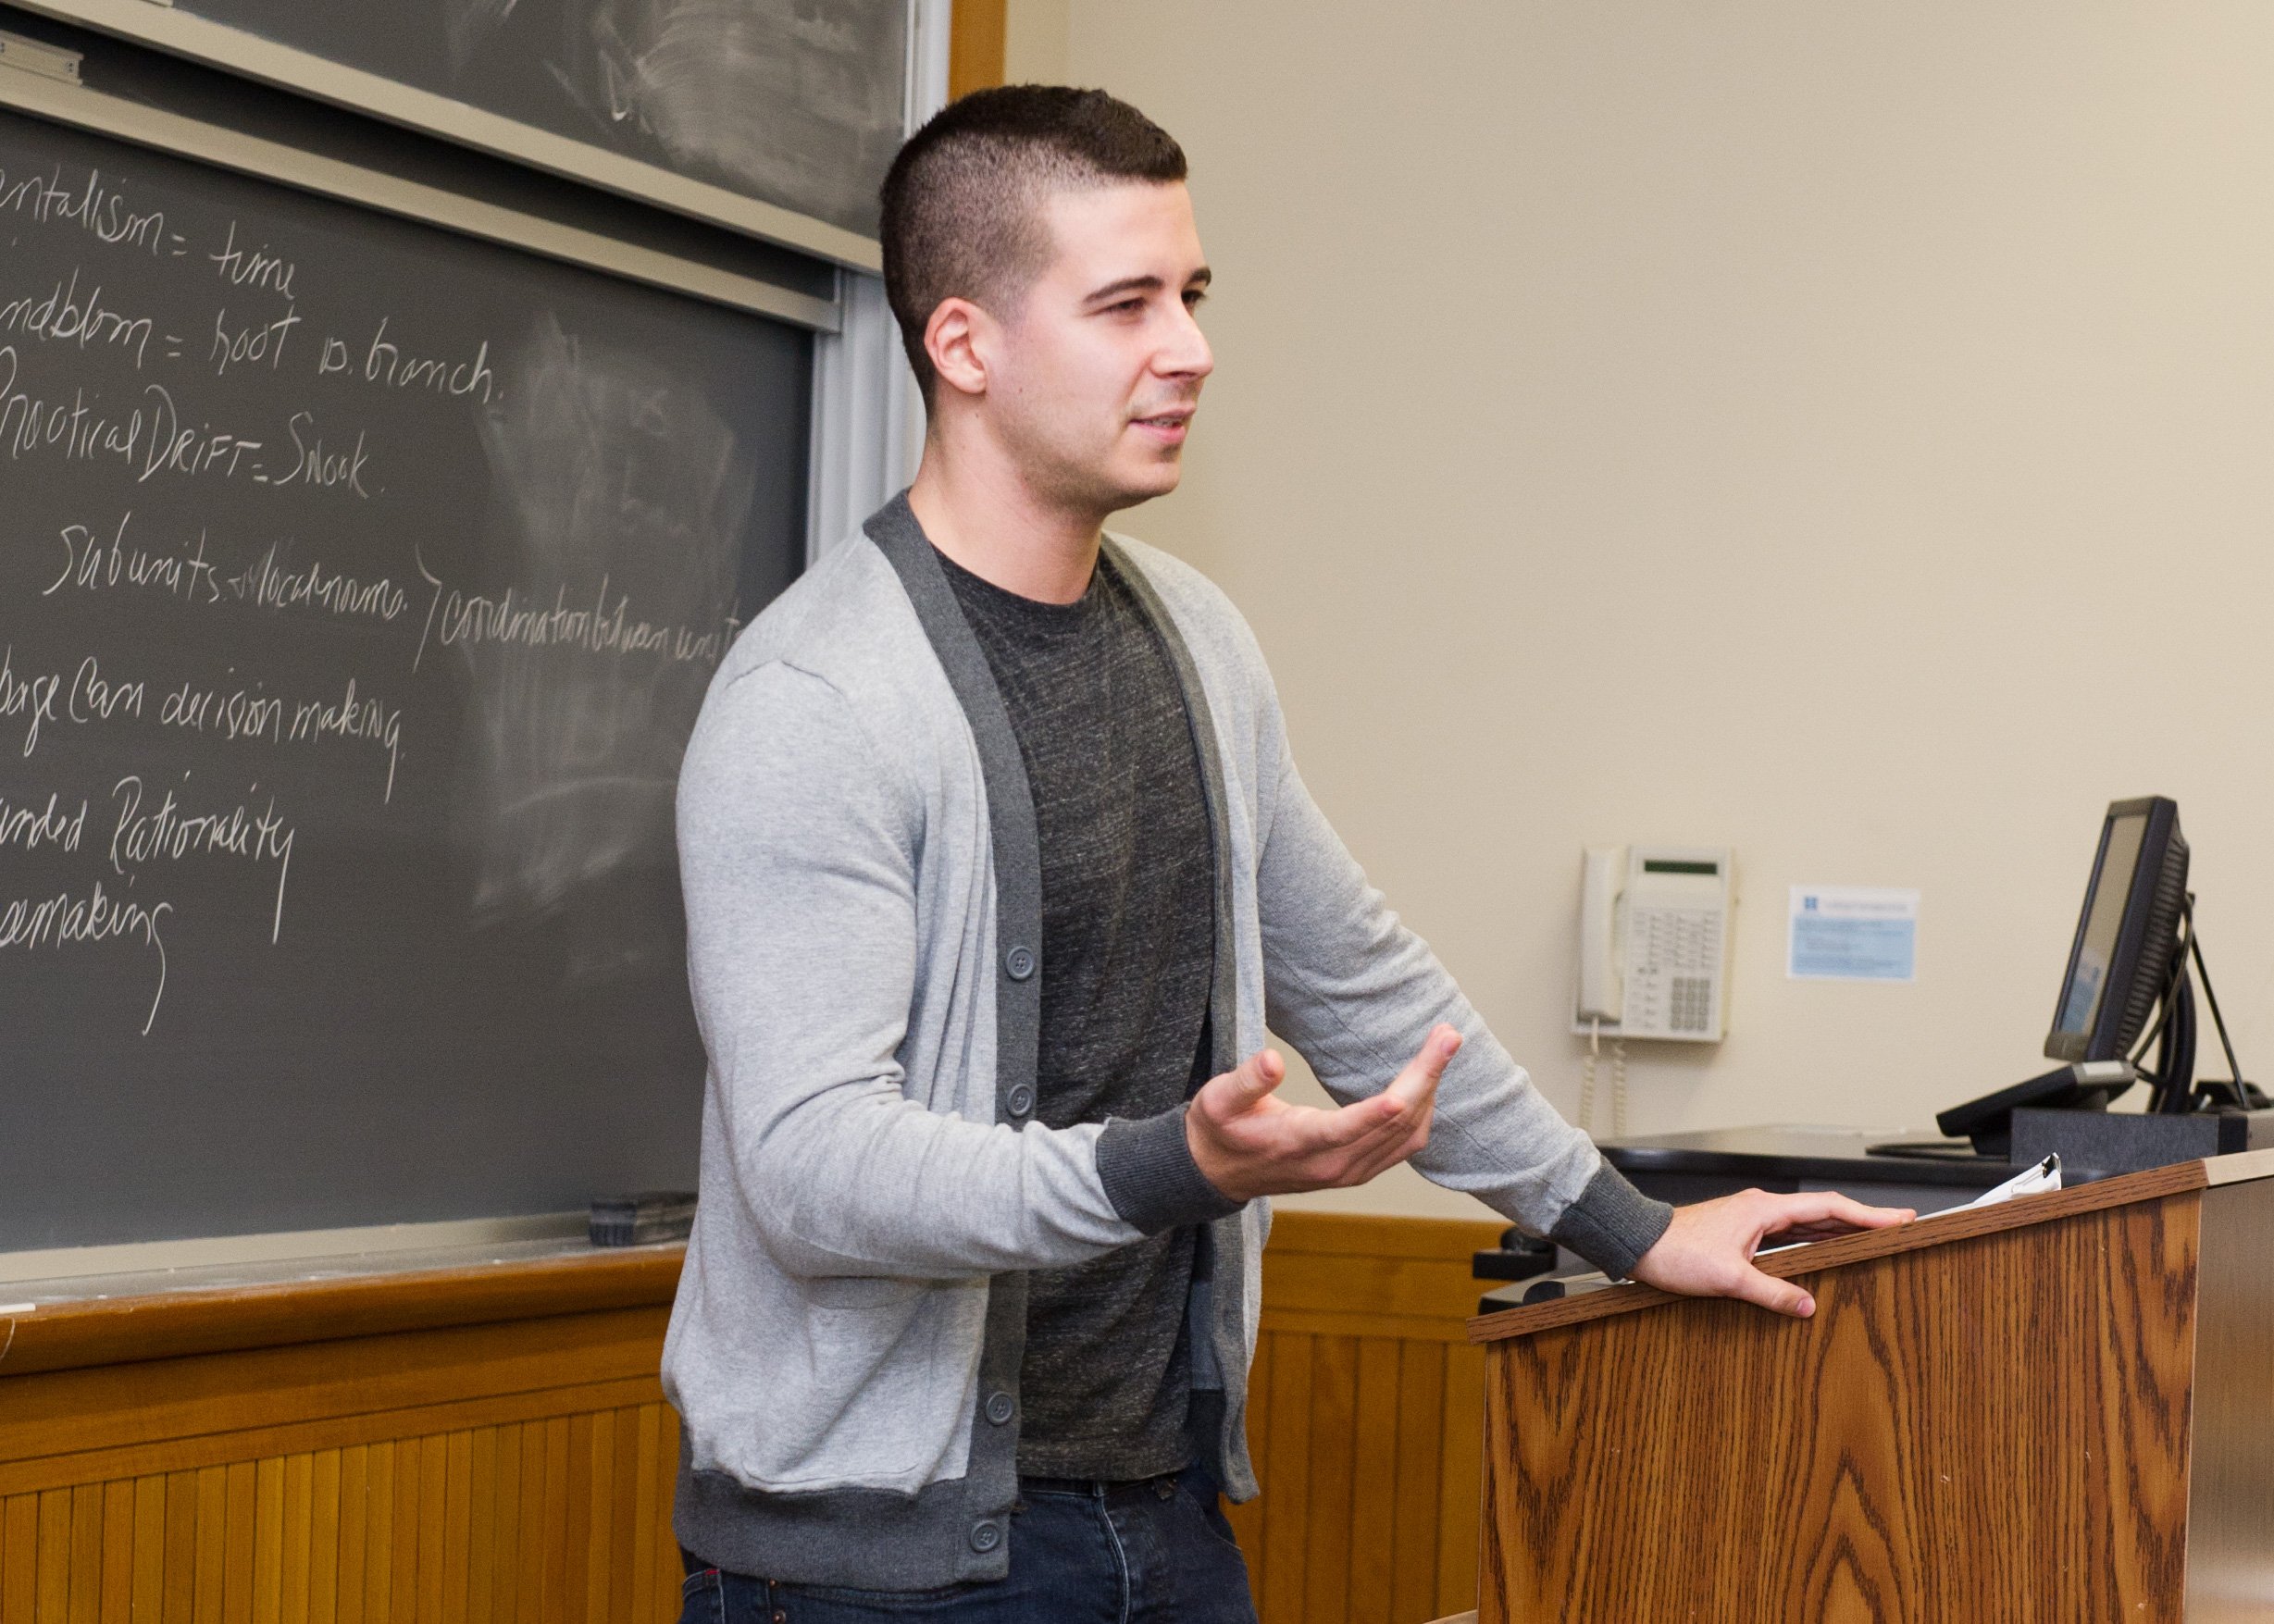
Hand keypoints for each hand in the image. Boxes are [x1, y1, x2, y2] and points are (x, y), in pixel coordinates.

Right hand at [1185, 1025, 1460, 1201]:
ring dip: (1430, 1092)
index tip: (1417, 1079)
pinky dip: (1423, 1114)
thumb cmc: (1218, 1130)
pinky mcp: (1356, 1170)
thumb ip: (1245, 1081)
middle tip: (1448, 1035)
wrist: (1218, 1173)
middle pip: (1393, 1125)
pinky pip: (1404, 1146)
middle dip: (1426, 1078)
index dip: (1383, 1108)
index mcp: (1297, 1144)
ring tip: (1443, 1048)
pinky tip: (1427, 1084)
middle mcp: (1331, 1165)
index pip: (1348, 1128)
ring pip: (1407, 1137)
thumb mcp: (1216, 1101)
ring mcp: (1348, 1171)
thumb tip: (1272, 1059)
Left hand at [1628, 1188, 1915, 1317]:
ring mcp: (1752, 1220)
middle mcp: (1761, 1209)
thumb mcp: (1728, 1278)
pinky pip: (1789, 1235)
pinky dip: (1813, 1241)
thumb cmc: (1676, 1253)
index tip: (1899, 1218)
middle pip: (1823, 1212)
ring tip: (1872, 1239)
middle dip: (1861, 1219)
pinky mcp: (1742, 1233)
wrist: (1639, 1244)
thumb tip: (1808, 1306)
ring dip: (1838, 1230)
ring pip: (1806, 1223)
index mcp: (1764, 1210)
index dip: (1866, 1214)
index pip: (1827, 1207)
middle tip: (1898, 1226)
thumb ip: (1771, 1292)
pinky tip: (1825, 1252)